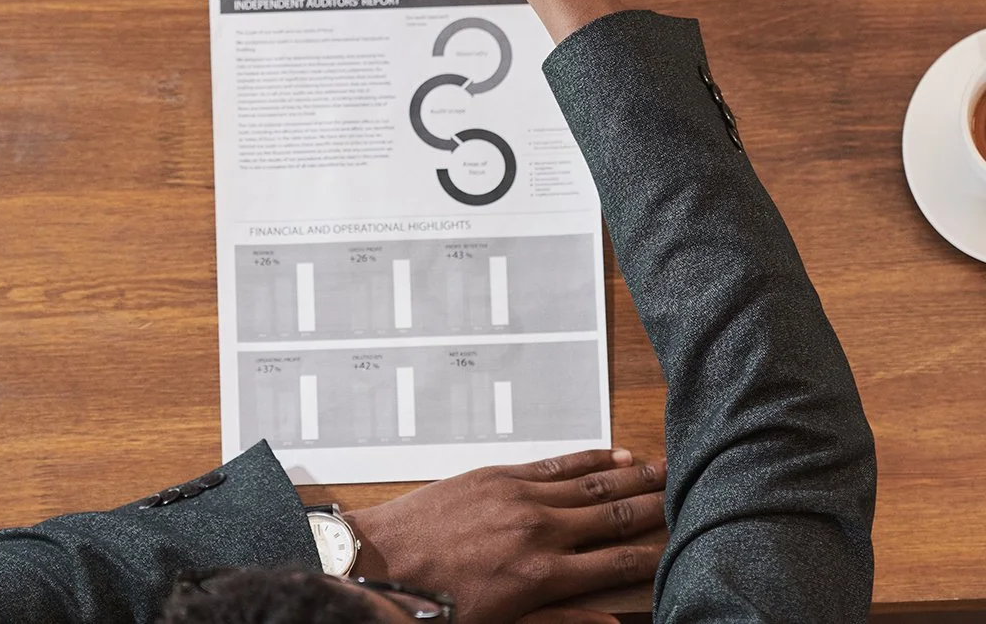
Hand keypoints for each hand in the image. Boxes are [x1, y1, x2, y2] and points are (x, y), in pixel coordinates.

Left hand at [347, 448, 666, 623]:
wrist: (377, 564)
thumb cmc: (436, 607)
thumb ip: (559, 623)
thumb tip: (609, 622)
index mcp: (541, 578)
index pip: (615, 562)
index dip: (652, 553)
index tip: (680, 542)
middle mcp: (539, 531)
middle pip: (612, 516)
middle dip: (653, 506)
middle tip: (685, 494)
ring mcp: (520, 496)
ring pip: (591, 484)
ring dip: (631, 477)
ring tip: (662, 469)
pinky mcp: (498, 474)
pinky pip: (556, 465)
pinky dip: (589, 459)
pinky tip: (613, 455)